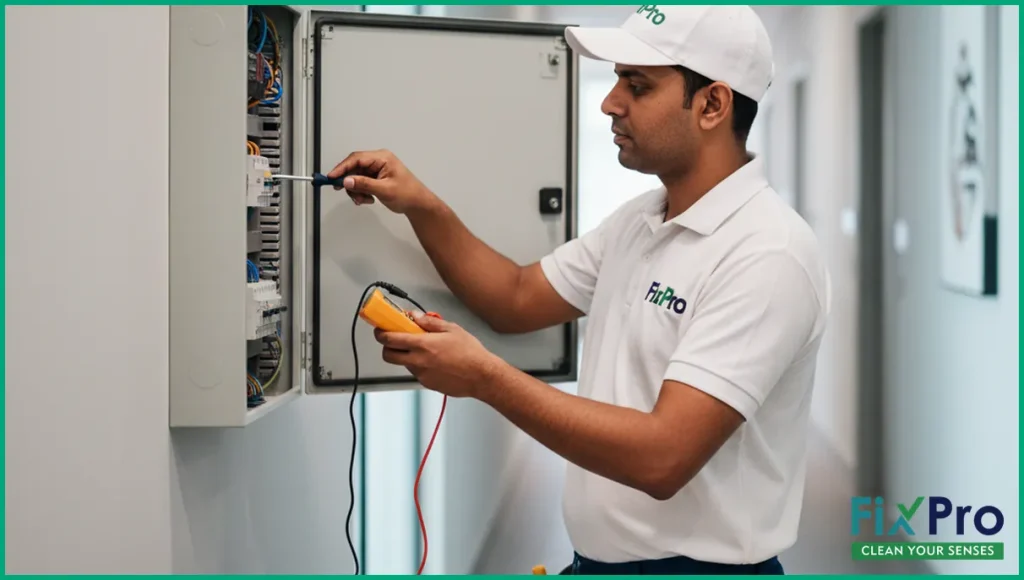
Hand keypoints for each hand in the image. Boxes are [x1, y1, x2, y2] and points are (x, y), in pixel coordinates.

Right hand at [326, 149, 437, 214]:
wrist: (417, 204)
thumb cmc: (408, 194)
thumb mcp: (384, 189)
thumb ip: (364, 184)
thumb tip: (347, 181)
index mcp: (382, 158)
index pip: (356, 158)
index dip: (342, 168)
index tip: (332, 177)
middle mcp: (378, 161)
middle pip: (353, 168)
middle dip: (350, 182)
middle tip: (348, 193)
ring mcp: (376, 169)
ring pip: (355, 177)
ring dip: (356, 190)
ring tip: (364, 200)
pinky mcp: (375, 178)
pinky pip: (360, 183)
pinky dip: (360, 193)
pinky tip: (368, 199)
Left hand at [373, 313, 502, 397]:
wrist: (481, 376)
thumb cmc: (470, 352)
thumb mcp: (451, 329)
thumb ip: (429, 322)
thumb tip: (414, 316)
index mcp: (423, 344)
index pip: (390, 339)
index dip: (381, 333)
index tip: (380, 329)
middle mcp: (419, 361)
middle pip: (388, 356)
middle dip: (387, 347)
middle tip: (395, 340)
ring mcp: (422, 374)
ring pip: (404, 364)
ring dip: (406, 356)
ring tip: (424, 349)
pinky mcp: (427, 384)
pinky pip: (417, 372)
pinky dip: (420, 365)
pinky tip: (435, 361)